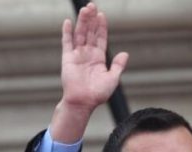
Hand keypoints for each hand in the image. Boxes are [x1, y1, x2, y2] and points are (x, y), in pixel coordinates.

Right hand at [50, 3, 128, 141]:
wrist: (83, 102)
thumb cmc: (98, 94)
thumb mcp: (112, 79)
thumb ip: (118, 65)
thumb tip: (125, 54)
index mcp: (98, 58)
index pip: (100, 38)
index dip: (101, 27)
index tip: (102, 15)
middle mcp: (87, 54)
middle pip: (90, 32)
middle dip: (91, 19)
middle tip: (92, 5)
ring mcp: (77, 55)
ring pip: (80, 34)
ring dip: (82, 21)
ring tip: (85, 9)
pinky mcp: (67, 58)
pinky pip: (67, 43)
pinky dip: (67, 32)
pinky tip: (68, 22)